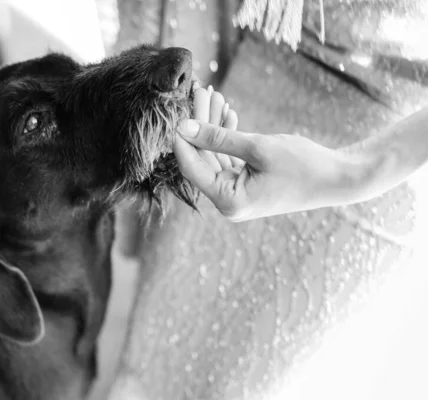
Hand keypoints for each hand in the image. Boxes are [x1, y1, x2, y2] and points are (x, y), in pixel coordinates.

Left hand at [174, 89, 350, 220]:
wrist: (340, 178)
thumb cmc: (303, 165)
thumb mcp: (258, 147)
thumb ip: (217, 137)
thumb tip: (184, 127)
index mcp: (228, 201)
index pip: (192, 168)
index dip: (182, 140)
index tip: (177, 111)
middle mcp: (228, 202)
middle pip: (202, 158)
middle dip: (201, 124)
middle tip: (200, 92)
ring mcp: (236, 193)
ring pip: (214, 155)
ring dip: (213, 126)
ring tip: (214, 94)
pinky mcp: (246, 183)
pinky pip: (228, 158)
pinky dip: (226, 137)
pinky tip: (228, 113)